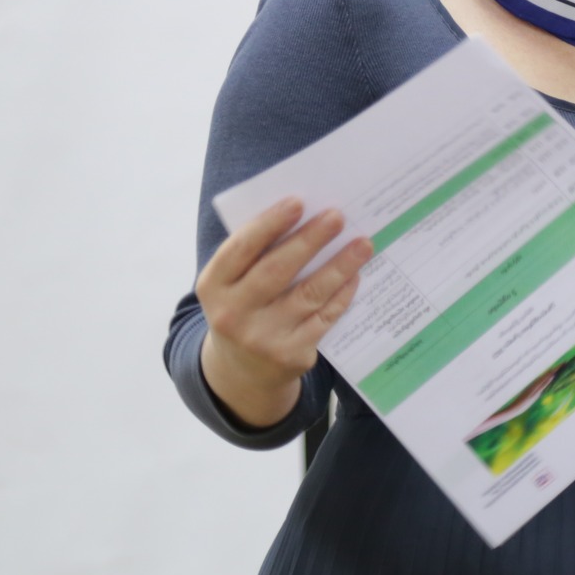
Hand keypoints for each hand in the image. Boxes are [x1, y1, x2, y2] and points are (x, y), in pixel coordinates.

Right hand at [196, 197, 372, 427]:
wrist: (242, 372)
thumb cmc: (243, 308)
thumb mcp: (231, 285)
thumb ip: (256, 255)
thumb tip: (306, 217)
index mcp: (213, 286)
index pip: (241, 249)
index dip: (270, 224)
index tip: (298, 202)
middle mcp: (233, 314)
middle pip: (277, 270)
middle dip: (310, 239)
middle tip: (337, 216)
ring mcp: (263, 338)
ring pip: (309, 294)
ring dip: (340, 265)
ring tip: (362, 243)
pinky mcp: (292, 354)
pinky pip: (324, 317)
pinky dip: (342, 293)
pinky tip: (355, 274)